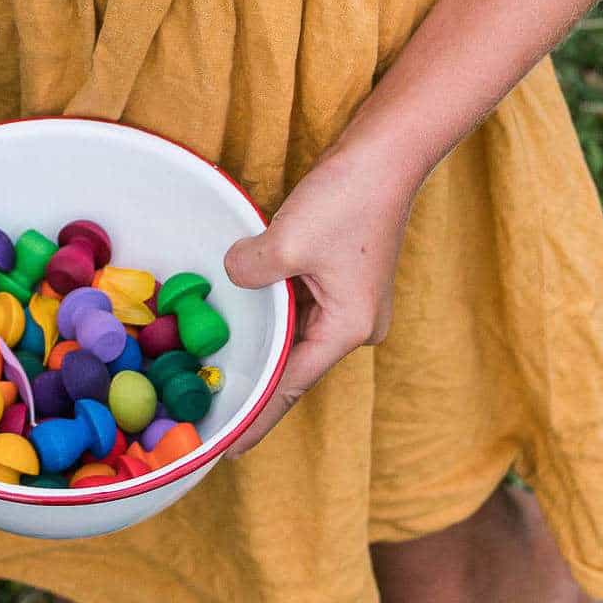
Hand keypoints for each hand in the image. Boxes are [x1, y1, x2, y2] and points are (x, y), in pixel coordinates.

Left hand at [219, 151, 420, 457]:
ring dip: (265, 346)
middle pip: (296, 365)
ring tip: (225, 372)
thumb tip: (235, 276)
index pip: (291, 385)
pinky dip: (275, 314)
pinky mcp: (345, 277)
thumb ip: (252, 272)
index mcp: (348, 329)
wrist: (387, 154)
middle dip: (259, 386)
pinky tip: (247, 320)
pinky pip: (302, 308)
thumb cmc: (348, 199)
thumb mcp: (287, 241)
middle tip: (215, 412)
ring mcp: (353, 301)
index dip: (258, 417)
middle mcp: (356, 325)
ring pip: (298, 334)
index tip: (229, 448)